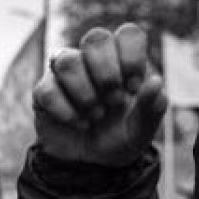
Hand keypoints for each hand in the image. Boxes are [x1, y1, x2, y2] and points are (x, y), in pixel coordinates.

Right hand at [32, 24, 166, 166]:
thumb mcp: (143, 129)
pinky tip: (80, 124)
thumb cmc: (120, 137)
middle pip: (95, 38)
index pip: (127, 33)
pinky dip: (66, 111)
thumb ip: (153, 106)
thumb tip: (155, 81)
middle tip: (114, 101)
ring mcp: (64, 74)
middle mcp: (92, 60)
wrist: (91, 165)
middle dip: (106, 72)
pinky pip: (47, 90)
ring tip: (95, 116)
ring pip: (67, 61)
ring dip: (84, 93)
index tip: (134, 88)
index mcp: (122, 59)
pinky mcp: (43, 93)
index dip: (131, 57)